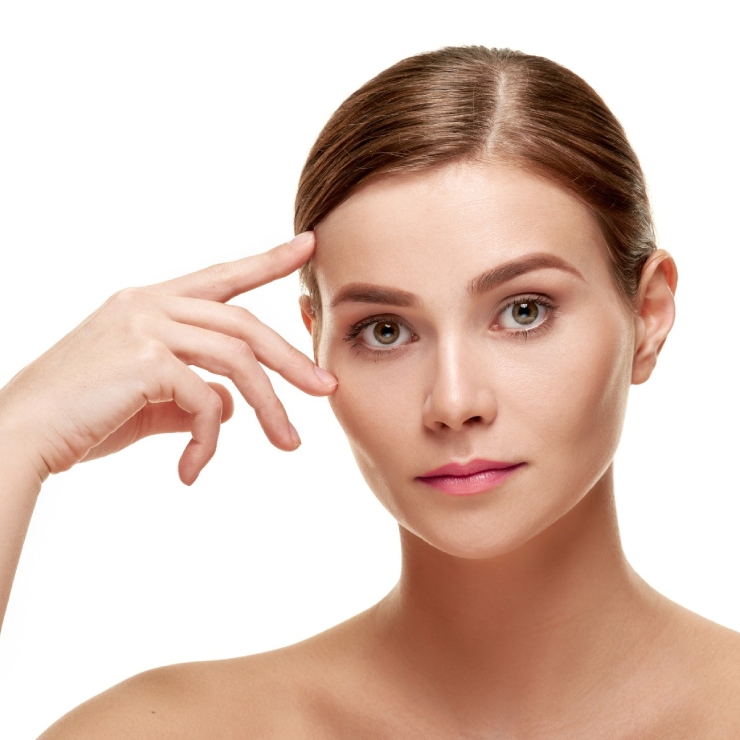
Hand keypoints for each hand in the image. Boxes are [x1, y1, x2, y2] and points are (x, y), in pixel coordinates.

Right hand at [0, 232, 334, 484]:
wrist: (19, 437)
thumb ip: (192, 394)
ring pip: (237, 361)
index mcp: (150, 303)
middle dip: (291, 359)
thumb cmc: (80, 419)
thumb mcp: (147, 401)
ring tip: (290, 445)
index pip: (221, 276)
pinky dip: (210, 439)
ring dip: (271, 408)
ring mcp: (147, 325)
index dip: (267, 260)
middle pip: (245, 324)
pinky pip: (207, 400)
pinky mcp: (146, 358)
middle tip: (326, 390)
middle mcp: (150, 303)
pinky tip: (193, 470)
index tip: (307, 245)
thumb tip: (234, 404)